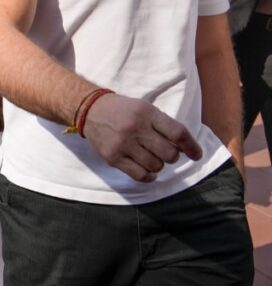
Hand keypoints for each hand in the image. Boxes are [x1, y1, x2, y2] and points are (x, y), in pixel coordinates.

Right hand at [82, 94, 202, 182]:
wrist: (90, 110)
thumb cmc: (123, 110)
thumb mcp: (144, 108)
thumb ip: (163, 125)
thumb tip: (184, 148)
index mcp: (146, 113)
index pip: (177, 133)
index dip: (191, 146)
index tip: (196, 155)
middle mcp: (135, 128)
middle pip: (169, 154)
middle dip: (172, 156)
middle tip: (166, 153)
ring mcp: (123, 144)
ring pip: (156, 166)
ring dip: (158, 165)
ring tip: (151, 157)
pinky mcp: (113, 157)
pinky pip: (139, 175)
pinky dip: (149, 176)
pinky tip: (148, 171)